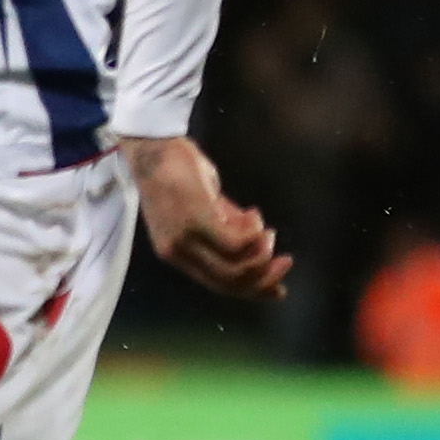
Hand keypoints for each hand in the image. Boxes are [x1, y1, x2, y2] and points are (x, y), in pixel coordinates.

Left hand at [119, 134, 289, 300]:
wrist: (154, 150)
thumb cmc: (179, 176)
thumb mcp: (204, 210)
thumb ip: (225, 230)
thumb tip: (255, 245)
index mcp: (176, 255)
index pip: (218, 285)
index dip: (252, 290)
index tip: (278, 288)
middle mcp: (178, 253)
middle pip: (230, 283)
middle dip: (265, 277)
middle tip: (286, 261)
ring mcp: (185, 239)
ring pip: (236, 266)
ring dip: (262, 252)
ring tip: (268, 232)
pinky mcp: (196, 221)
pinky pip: (237, 242)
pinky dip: (254, 232)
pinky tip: (253, 213)